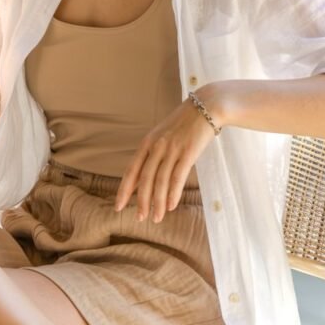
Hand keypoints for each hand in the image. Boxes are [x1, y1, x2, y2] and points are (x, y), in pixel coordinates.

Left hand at [114, 95, 218, 221]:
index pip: (131, 170)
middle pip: (145, 178)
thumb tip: (142, 179)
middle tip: (140, 218)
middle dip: (141, 200)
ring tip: (156, 218)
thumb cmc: (184, 124)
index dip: (124, 190)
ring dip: (157, 202)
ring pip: (160, 181)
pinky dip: (173, 193)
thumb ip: (152, 154)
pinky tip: (170, 206)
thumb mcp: (162, 135)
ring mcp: (172, 149)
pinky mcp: (188, 152)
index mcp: (147, 142)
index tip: (118, 206)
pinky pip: (178, 176)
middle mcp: (157, 146)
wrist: (206, 107)